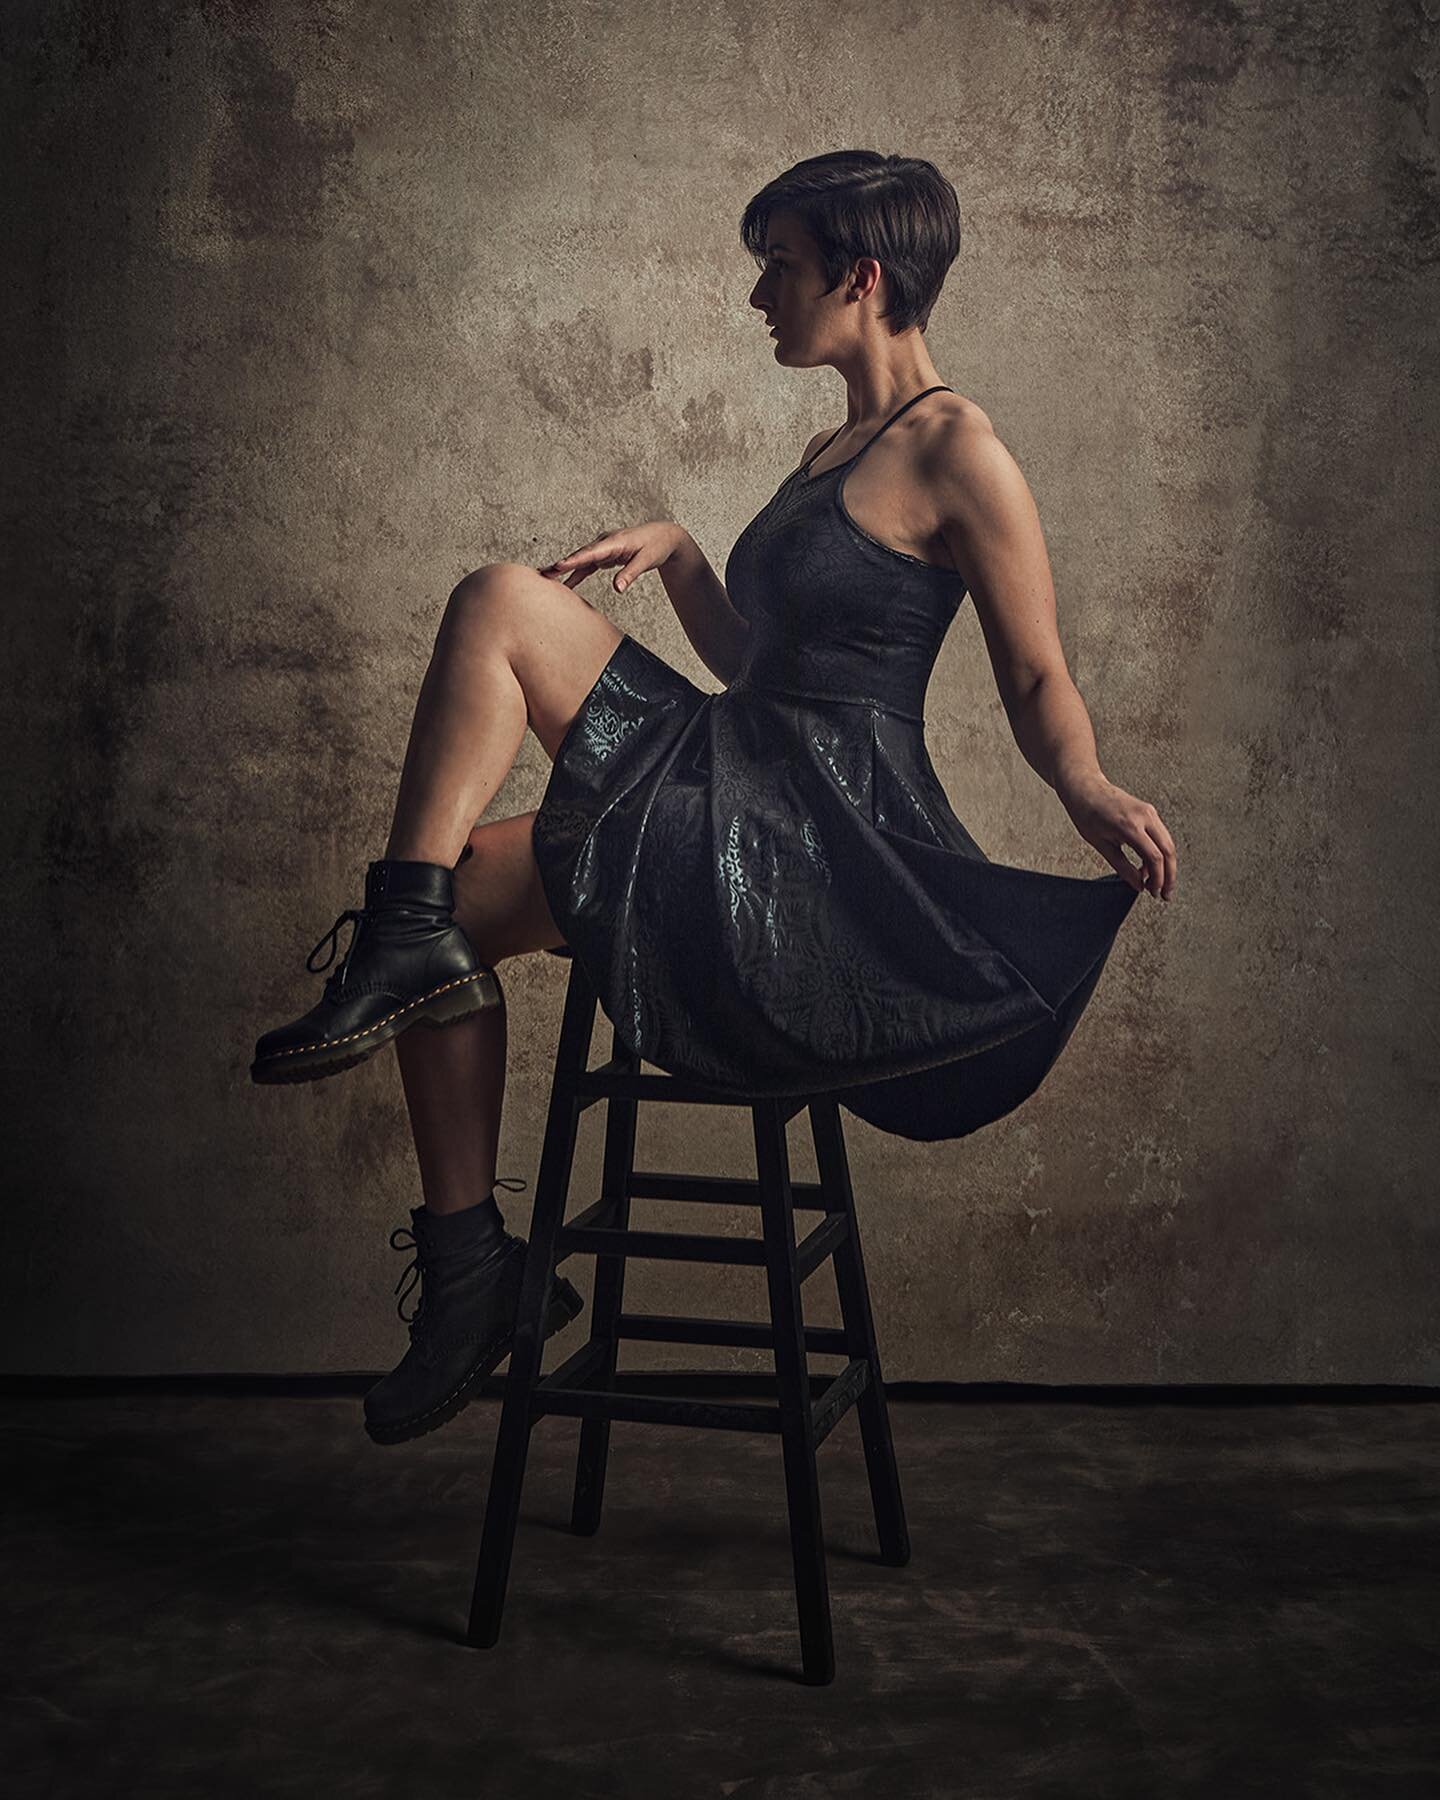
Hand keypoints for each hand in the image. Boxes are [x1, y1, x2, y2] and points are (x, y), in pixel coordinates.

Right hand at [538, 521, 689, 594]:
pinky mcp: (605, 555)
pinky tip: (565, 583)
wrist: (664, 536)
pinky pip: (588, 565)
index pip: (592, 552)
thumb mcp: (647, 560)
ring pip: (581, 559)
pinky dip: (577, 573)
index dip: (575, 560)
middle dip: (562, 564)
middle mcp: (606, 542)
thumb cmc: (656, 545)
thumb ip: (630, 574)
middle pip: (581, 555)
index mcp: (615, 541)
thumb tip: (617, 588)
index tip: (559, 565)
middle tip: (544, 573)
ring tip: (546, 576)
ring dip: (564, 568)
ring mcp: (604, 548)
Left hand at [1058, 773, 1176, 899]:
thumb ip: (1122, 867)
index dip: (1157, 878)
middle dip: (1169, 875)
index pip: (1154, 857)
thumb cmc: (1087, 814)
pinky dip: (1159, 852)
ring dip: (1166, 865)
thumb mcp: (1101, 845)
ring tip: (1157, 884)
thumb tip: (1138, 885)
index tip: (1153, 892)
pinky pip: (1160, 835)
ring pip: (1168, 843)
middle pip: (1168, 850)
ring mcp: (1149, 812)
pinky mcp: (1149, 811)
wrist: (1085, 788)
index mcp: (1130, 826)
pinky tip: (1148, 867)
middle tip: (1164, 894)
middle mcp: (1144, 816)